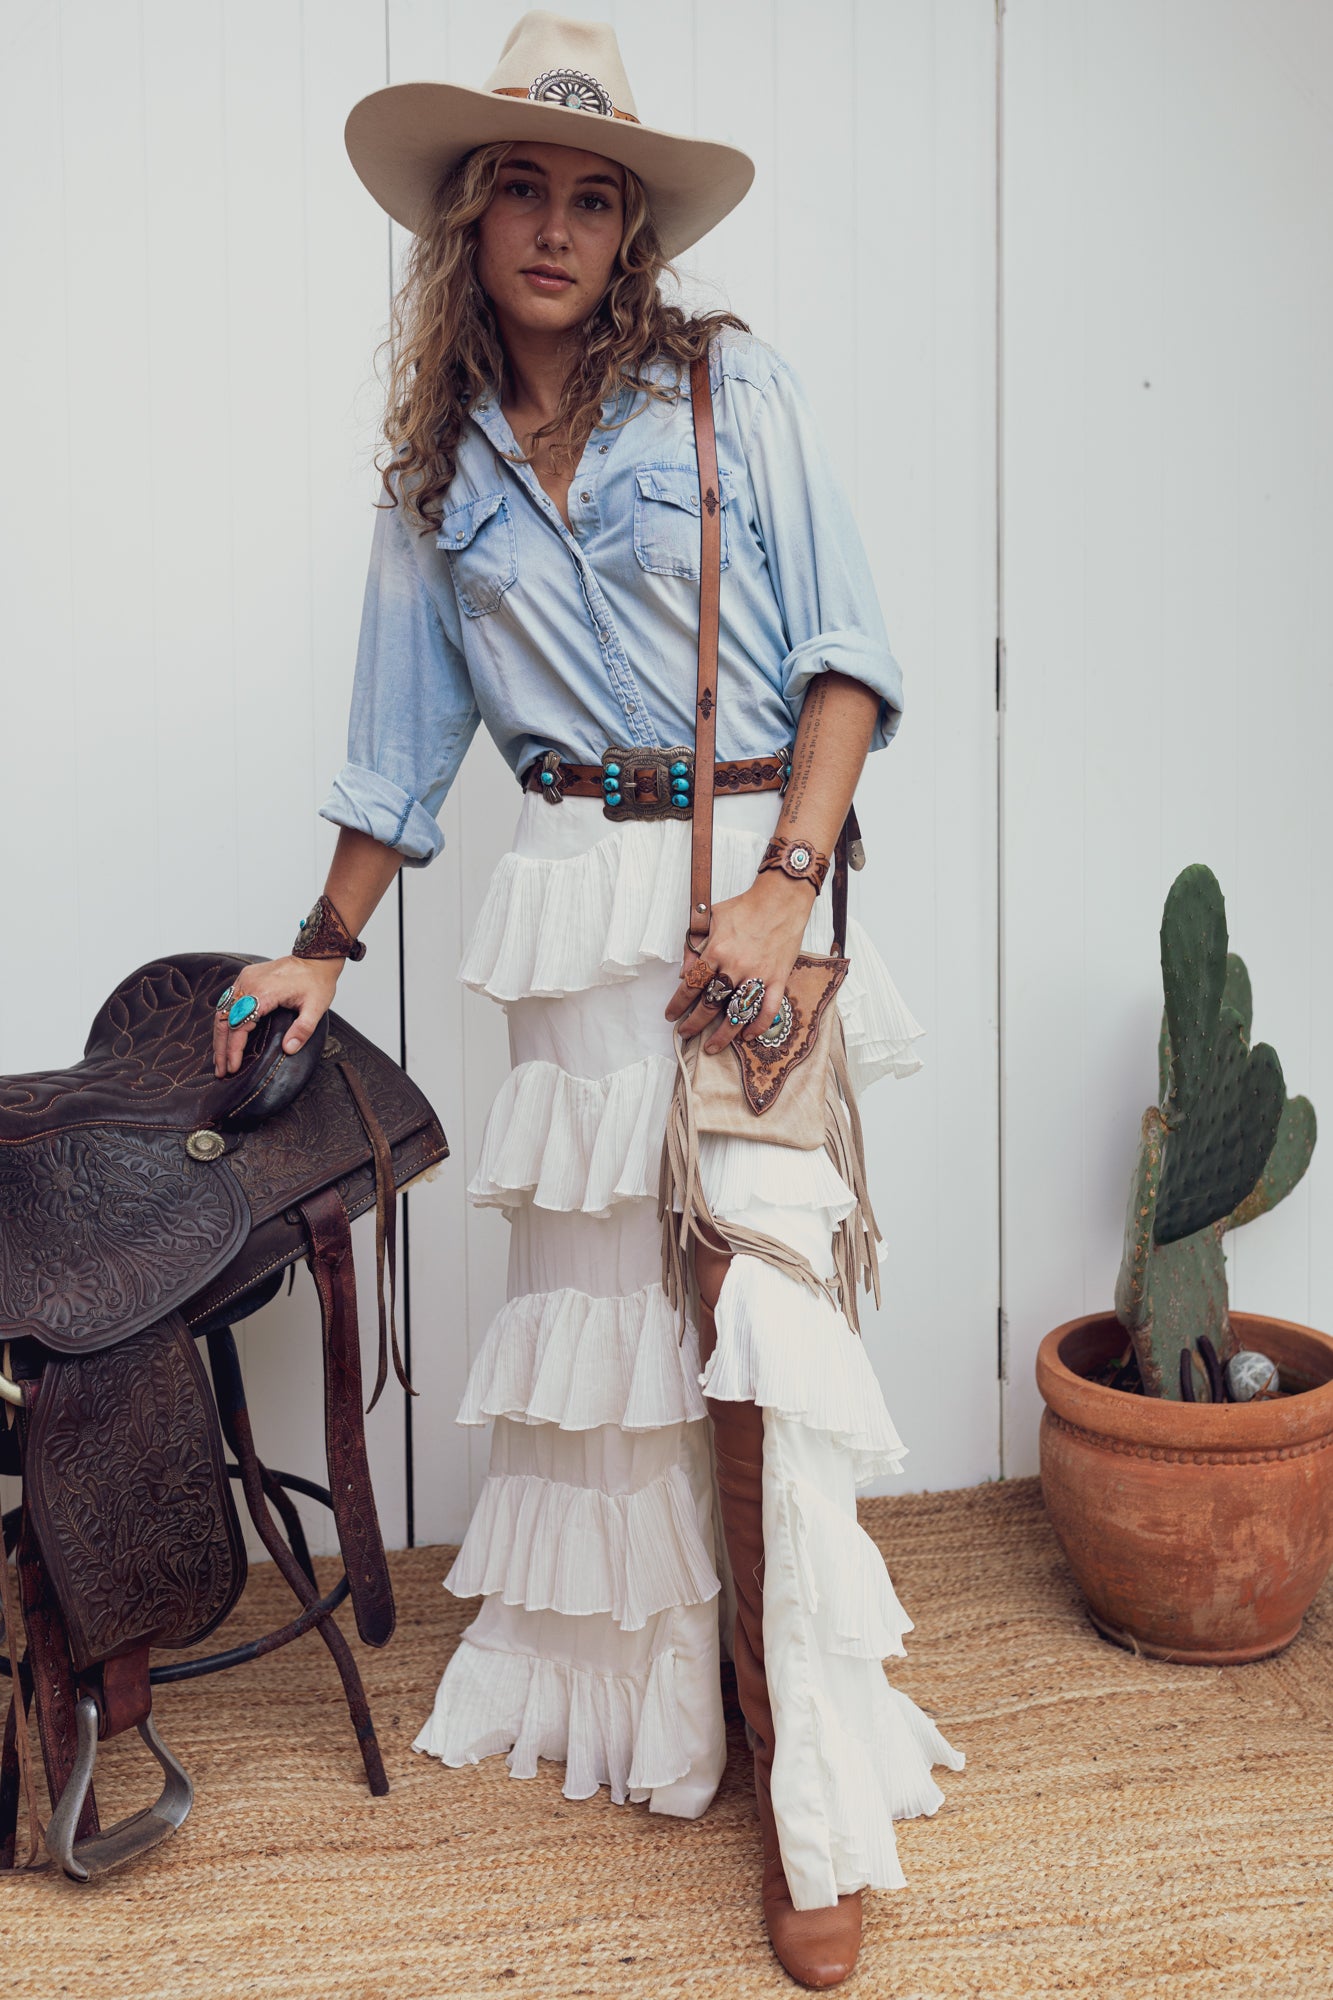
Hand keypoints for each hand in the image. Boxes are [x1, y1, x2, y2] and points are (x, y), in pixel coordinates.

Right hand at [211, 955, 341, 1077]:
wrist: (316, 958)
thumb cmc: (317, 982)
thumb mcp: (316, 1008)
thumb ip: (303, 1029)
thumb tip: (289, 1049)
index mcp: (264, 992)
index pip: (239, 1026)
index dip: (234, 1048)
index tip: (233, 1067)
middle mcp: (249, 984)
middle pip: (224, 1020)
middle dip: (221, 1048)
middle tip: (221, 1070)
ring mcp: (245, 979)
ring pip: (222, 1011)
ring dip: (219, 1036)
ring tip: (220, 1060)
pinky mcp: (245, 978)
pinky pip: (228, 1002)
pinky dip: (224, 1021)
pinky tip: (224, 1037)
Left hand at [665, 874, 813, 1053]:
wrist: (781, 899)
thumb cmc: (745, 907)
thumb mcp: (711, 918)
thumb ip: (695, 945)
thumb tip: (684, 973)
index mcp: (717, 951)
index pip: (692, 985)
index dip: (678, 1004)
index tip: (671, 1015)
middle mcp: (736, 966)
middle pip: (711, 1004)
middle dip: (694, 1023)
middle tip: (685, 1034)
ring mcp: (758, 975)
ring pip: (738, 1013)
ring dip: (723, 1034)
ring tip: (712, 1047)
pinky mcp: (778, 978)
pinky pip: (769, 1009)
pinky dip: (758, 1025)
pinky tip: (747, 1036)